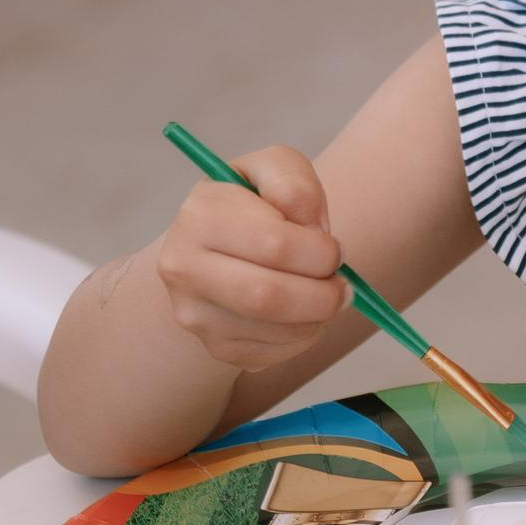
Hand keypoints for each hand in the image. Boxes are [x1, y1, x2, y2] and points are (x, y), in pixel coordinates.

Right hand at [150, 145, 347, 371]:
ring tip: (325, 296)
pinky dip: (302, 339)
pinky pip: (270, 355)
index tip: (334, 247)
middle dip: (323, 294)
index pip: (274, 244)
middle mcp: (183, 267)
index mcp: (200, 215)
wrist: (218, 245)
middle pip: (268, 297)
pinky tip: (302, 315)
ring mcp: (193, 312)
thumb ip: (294, 182)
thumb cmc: (255, 202)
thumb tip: (310, 228)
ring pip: (274, 331)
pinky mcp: (212, 345)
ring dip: (318, 318)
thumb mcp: (275, 169)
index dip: (320, 251)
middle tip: (342, 283)